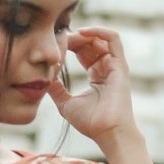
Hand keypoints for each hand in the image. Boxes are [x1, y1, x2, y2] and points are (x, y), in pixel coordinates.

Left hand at [44, 25, 134, 146]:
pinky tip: (82, 32)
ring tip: (69, 35)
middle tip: (58, 37)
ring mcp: (115, 66)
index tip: (53, 45)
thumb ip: (56, 89)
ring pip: (100, 38)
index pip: (82, 52)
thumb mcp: (66, 103)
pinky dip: (99, 31)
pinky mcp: (120, 65)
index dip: (68, 45)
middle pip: (90, 43)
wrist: (108, 132)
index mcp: (96, 75)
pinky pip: (113, 39)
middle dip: (74, 37)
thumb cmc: (91, 122)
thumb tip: (43, 78)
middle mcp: (107, 68)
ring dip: (84, 33)